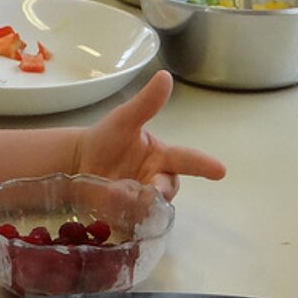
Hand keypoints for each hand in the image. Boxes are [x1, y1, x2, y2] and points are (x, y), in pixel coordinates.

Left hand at [74, 71, 225, 200]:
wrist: (78, 162)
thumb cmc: (107, 138)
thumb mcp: (125, 118)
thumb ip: (146, 102)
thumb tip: (165, 77)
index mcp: (162, 158)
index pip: (187, 160)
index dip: (204, 165)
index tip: (220, 170)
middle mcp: (155, 181)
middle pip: (169, 190)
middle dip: (162, 190)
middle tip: (152, 188)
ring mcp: (141, 200)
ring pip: (150, 207)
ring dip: (137, 201)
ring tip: (116, 191)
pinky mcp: (125, 215)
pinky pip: (131, 219)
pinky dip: (122, 213)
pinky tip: (108, 203)